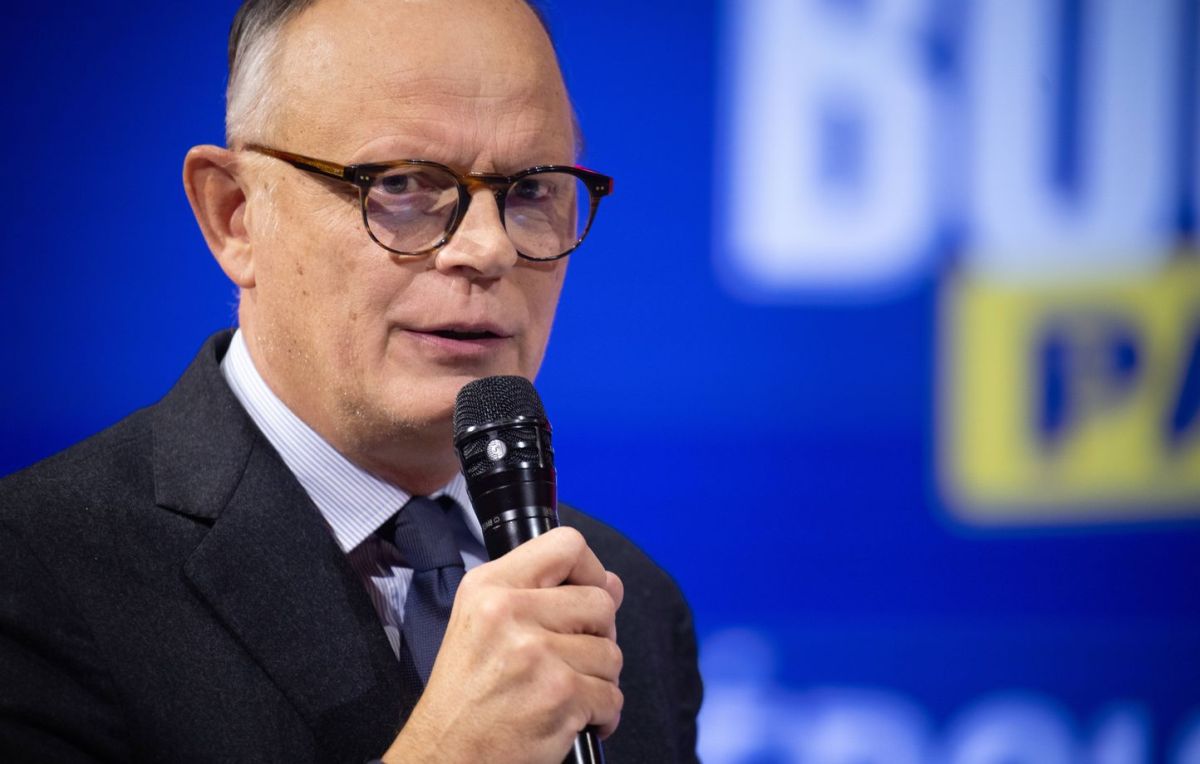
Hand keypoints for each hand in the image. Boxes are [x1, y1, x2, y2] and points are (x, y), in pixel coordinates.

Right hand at [381, 527, 624, 763]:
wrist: (446, 756)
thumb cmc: (465, 696)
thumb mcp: (484, 624)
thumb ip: (544, 595)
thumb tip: (612, 582)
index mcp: (490, 587)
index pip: (567, 545)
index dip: (590, 570)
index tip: (586, 594)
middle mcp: (510, 612)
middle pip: (601, 601)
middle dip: (598, 635)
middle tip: (571, 659)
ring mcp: (537, 653)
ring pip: (611, 653)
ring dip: (597, 679)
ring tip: (563, 692)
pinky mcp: (560, 694)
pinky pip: (612, 695)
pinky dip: (601, 714)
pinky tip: (572, 718)